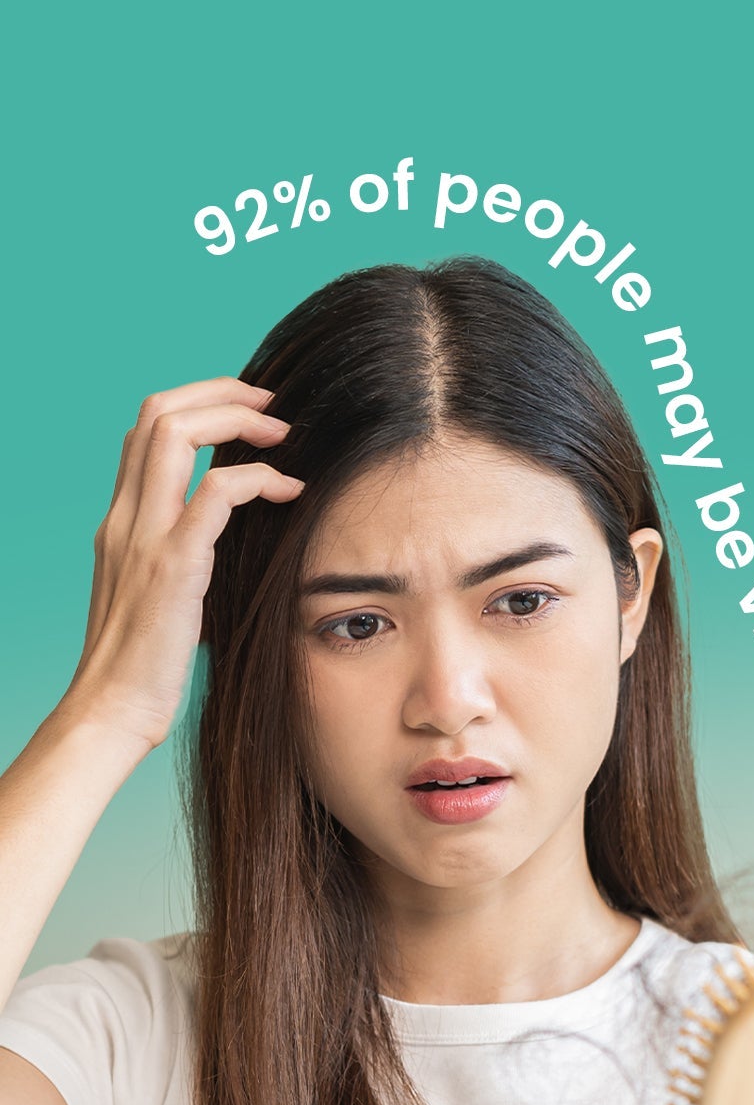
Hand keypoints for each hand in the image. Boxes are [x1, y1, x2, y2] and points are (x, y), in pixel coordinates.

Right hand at [63, 377, 303, 752]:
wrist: (112, 711)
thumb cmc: (149, 664)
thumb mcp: (166, 596)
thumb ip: (188, 558)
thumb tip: (235, 543)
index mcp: (122, 521)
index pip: (147, 431)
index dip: (199, 406)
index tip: (251, 417)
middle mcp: (125, 517)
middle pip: (157, 412)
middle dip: (220, 393)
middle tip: (274, 407)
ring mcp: (142, 536)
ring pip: (175, 433)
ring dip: (237, 420)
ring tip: (285, 435)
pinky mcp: (172, 565)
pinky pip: (214, 493)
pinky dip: (257, 478)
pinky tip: (290, 491)